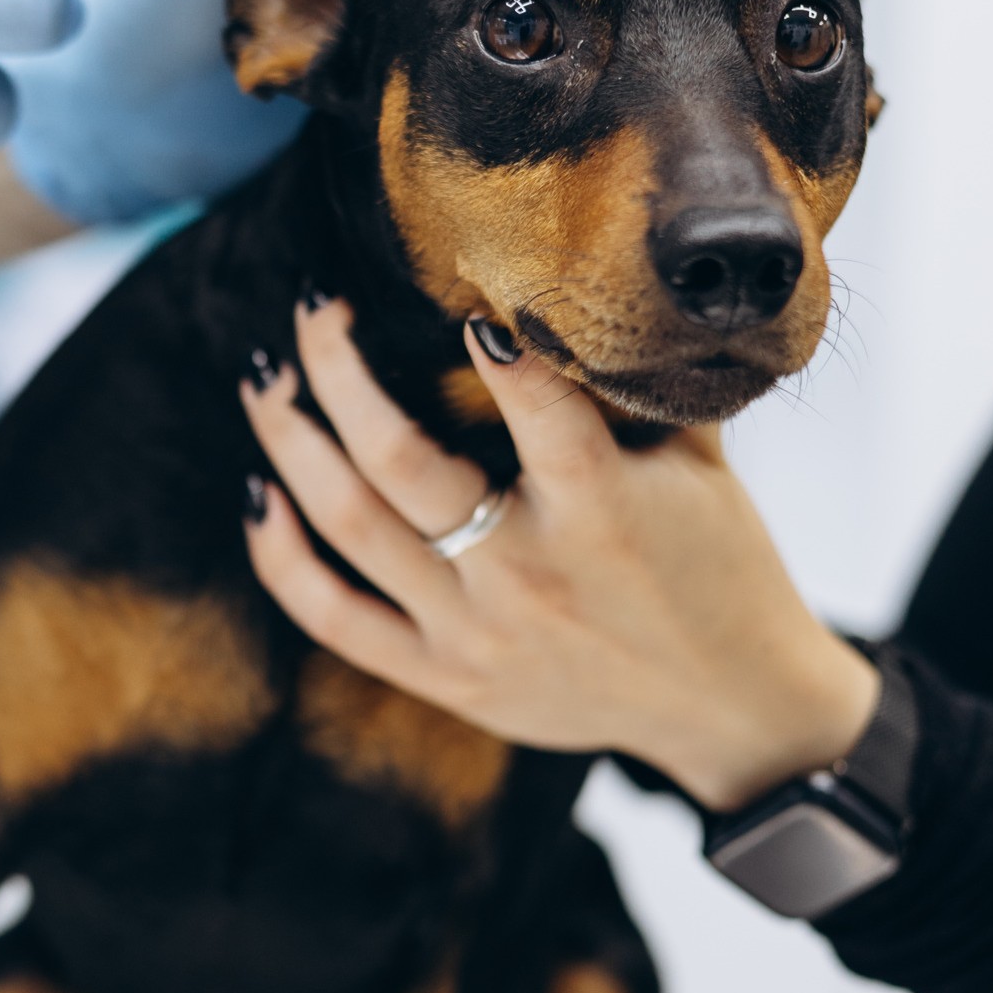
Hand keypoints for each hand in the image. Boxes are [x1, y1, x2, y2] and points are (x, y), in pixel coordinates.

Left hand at [240, 299, 881, 810]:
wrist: (730, 707)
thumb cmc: (717, 566)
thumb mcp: (700, 465)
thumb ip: (635, 384)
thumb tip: (580, 286)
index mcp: (601, 510)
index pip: (535, 404)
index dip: (493, 341)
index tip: (456, 296)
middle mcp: (525, 571)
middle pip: (396, 457)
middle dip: (335, 369)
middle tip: (308, 306)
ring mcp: (473, 631)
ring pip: (348, 525)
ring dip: (290, 441)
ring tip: (264, 378)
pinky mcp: (442, 677)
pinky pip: (332, 616)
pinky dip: (282, 556)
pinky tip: (262, 495)